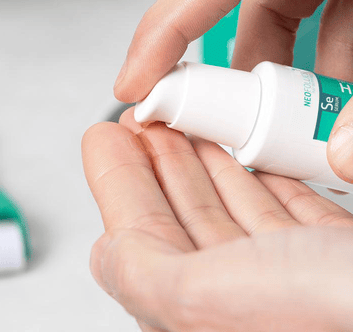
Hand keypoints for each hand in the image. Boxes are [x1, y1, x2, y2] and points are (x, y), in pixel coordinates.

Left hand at [82, 108, 352, 331]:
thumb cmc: (336, 317)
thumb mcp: (208, 302)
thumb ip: (144, 278)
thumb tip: (103, 254)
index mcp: (207, 314)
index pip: (142, 235)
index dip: (120, 181)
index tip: (107, 135)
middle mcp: (245, 300)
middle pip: (184, 214)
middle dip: (162, 160)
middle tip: (147, 120)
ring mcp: (289, 276)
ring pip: (230, 206)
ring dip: (205, 160)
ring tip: (186, 127)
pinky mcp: (331, 258)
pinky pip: (281, 208)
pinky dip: (258, 175)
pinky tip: (244, 153)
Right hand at [112, 0, 352, 182]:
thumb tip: (344, 155)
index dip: (164, 31)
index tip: (135, 82)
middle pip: (239, 4)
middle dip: (233, 73)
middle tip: (232, 126)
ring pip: (279, 12)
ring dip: (280, 72)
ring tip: (292, 121)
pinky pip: (313, 8)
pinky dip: (313, 54)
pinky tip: (331, 90)